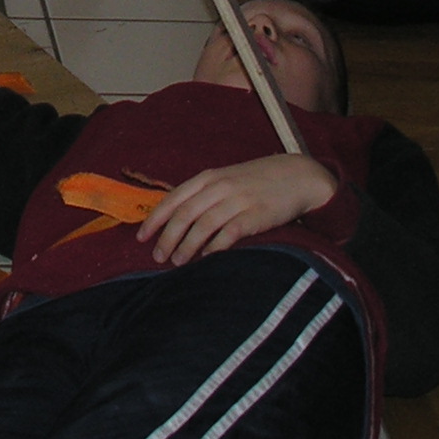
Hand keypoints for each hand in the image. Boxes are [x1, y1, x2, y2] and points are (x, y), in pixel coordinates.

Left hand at [140, 154, 340, 266]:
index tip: (141, 237)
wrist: (297, 176)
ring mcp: (238, 200)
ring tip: (177, 262)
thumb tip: (175, 220)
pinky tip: (206, 258)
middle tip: (157, 257)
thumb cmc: (257, 181)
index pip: (174, 199)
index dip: (155, 219)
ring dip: (186, 246)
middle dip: (167, 237)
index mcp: (209, 178)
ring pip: (203, 225)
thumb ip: (203, 195)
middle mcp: (220, 187)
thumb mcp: (226, 179)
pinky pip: (229, 233)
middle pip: (184, 215)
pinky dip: (215, 247)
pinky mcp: (256, 215)